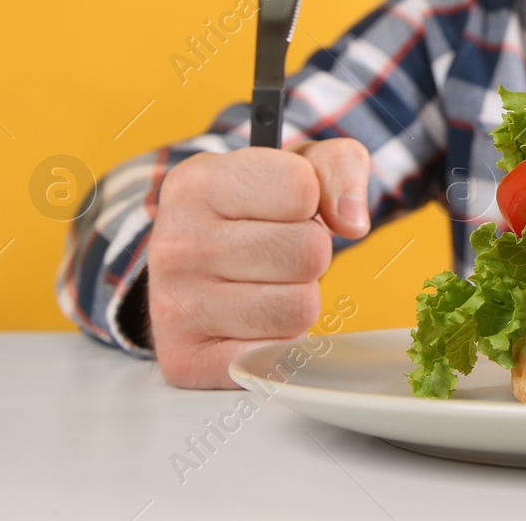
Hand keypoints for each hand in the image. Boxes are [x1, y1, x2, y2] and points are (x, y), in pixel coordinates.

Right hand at [146, 139, 371, 387]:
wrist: (192, 262)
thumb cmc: (257, 209)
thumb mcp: (299, 165)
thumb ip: (339, 168)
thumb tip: (353, 223)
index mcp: (196, 183)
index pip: (301, 189)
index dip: (311, 200)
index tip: (287, 205)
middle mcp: (174, 243)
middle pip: (309, 253)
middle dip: (311, 253)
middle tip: (279, 252)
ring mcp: (172, 306)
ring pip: (299, 309)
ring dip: (298, 300)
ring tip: (266, 285)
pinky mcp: (183, 360)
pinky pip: (276, 359)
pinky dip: (280, 343)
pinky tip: (254, 323)